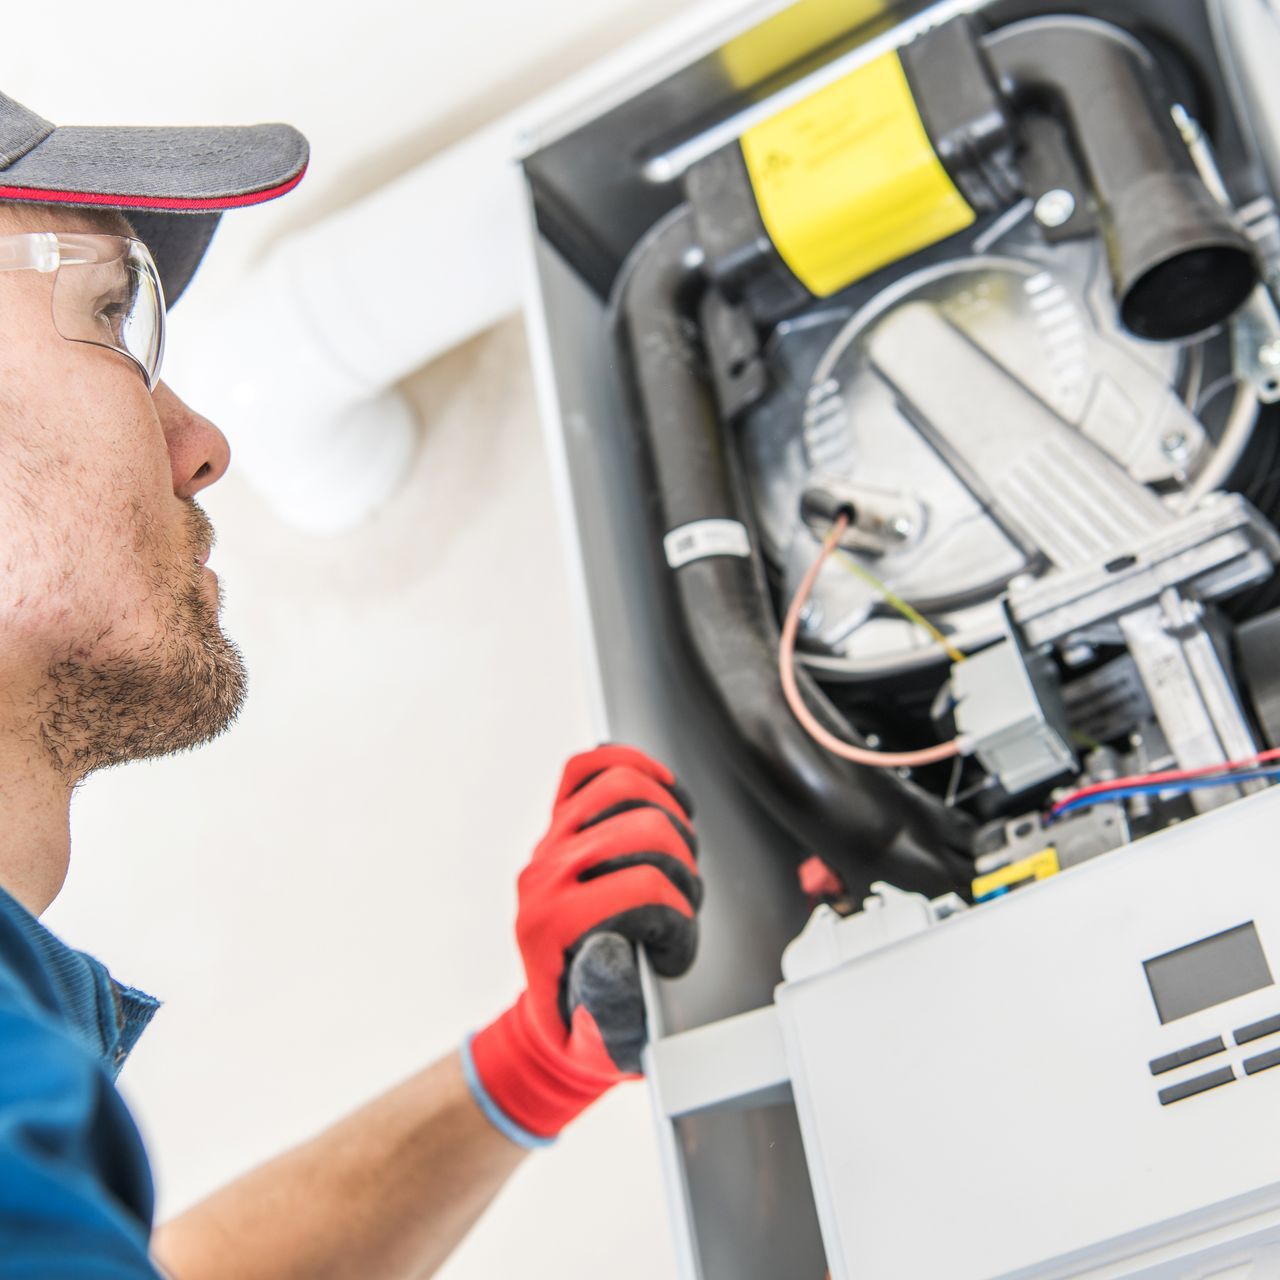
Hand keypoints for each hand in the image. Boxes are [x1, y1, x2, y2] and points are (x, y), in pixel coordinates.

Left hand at [465, 745, 701, 1145]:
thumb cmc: (587, 1027)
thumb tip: (613, 945)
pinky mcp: (560, 823)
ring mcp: (550, 842)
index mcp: (549, 926)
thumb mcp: (603, 1040)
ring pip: (623, 787)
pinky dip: (632, 766)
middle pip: (645, 829)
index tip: (672, 953)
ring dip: (670, 818)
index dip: (678, 920)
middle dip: (682, 867)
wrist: (555, 1014)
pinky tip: (662, 792)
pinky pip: (589, 768)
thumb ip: (610, 1005)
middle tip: (680, 905)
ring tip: (677, 859)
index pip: (643, 888)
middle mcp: (543, 875)